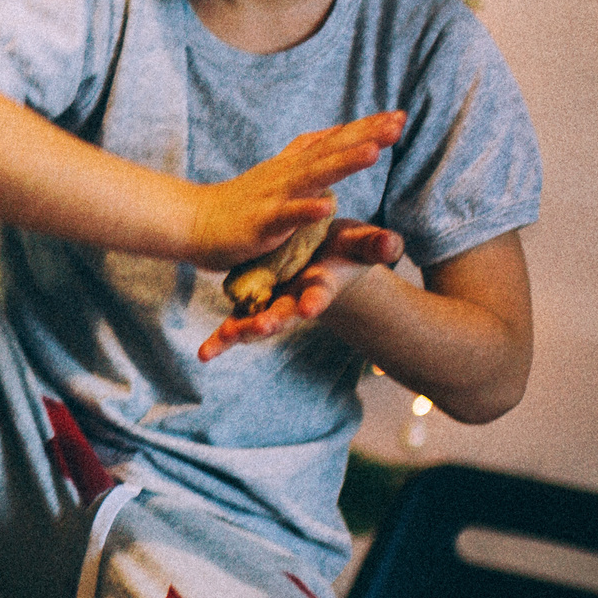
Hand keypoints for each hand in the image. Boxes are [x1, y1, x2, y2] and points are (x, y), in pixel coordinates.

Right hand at [185, 112, 403, 270]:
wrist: (190, 222)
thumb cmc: (236, 202)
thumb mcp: (275, 173)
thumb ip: (304, 152)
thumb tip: (334, 131)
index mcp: (293, 166)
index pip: (334, 141)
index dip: (366, 129)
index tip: (399, 116)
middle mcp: (286, 175)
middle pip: (331, 151)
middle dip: (366, 136)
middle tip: (398, 123)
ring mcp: (273, 197)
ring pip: (313, 177)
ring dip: (343, 163)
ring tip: (374, 152)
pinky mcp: (260, 223)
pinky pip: (286, 216)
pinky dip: (306, 210)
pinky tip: (326, 206)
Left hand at [199, 221, 405, 359]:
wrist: (322, 258)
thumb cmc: (344, 250)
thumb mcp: (360, 244)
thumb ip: (376, 245)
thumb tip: (392, 243)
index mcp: (320, 285)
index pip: (319, 293)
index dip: (316, 299)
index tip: (311, 305)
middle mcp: (295, 300)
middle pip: (284, 314)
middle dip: (274, 320)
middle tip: (262, 327)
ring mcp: (273, 305)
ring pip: (256, 322)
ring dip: (242, 331)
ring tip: (227, 338)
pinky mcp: (254, 305)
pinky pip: (235, 324)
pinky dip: (221, 340)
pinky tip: (205, 354)